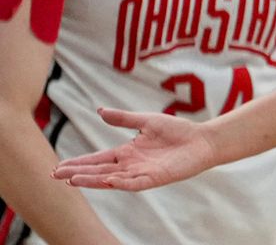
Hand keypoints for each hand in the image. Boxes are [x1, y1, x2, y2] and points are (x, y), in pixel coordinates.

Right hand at [52, 108, 216, 190]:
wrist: (202, 139)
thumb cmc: (177, 130)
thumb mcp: (146, 121)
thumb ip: (123, 118)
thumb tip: (99, 111)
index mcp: (127, 152)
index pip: (97, 159)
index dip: (79, 163)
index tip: (59, 166)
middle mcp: (130, 165)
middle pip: (99, 171)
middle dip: (78, 173)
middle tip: (56, 175)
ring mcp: (141, 173)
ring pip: (111, 179)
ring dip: (92, 180)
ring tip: (72, 180)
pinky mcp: (155, 178)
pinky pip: (134, 183)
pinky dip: (120, 182)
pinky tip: (107, 180)